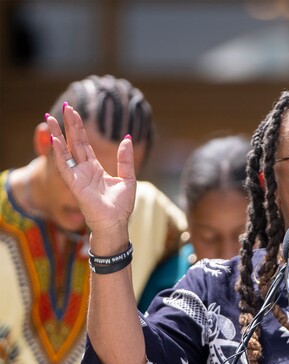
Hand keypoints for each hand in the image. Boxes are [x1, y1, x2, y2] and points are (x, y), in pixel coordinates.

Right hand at [46, 104, 135, 238]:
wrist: (116, 223)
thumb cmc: (121, 206)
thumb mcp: (128, 178)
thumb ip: (125, 159)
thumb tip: (127, 138)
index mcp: (94, 168)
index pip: (83, 144)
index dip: (79, 128)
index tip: (74, 112)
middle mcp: (83, 170)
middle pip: (74, 143)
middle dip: (70, 125)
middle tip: (66, 107)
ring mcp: (77, 176)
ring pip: (65, 151)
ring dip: (58, 135)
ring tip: (50, 118)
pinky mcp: (75, 184)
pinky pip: (65, 166)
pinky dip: (60, 153)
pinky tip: (55, 139)